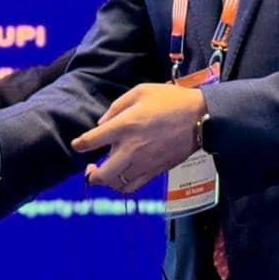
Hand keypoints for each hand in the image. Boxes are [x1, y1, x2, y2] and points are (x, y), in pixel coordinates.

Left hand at [71, 84, 206, 192]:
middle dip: (91, 175)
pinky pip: (133, 187)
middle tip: (89, 170)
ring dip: (106, 182)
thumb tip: (102, 124)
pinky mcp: (156, 171)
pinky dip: (123, 186)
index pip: (92, 141)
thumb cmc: (170, 100)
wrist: (200, 117)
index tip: (79, 144)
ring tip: (105, 175)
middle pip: (102, 174)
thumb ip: (116, 107)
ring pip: (116, 185)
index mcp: (125, 126)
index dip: (80, 144)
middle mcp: (131, 149)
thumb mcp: (140, 91)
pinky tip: (122, 178)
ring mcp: (144, 163)